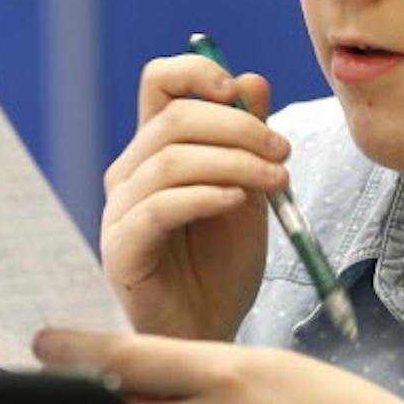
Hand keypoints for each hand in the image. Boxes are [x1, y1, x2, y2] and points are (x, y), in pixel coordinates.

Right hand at [101, 55, 286, 341]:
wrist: (212, 333)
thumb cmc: (223, 267)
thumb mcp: (250, 192)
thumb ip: (249, 140)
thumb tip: (251, 79)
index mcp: (156, 150)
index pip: (158, 83)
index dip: (194, 71)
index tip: (237, 89)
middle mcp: (130, 174)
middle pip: (172, 118)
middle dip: (236, 126)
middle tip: (282, 149)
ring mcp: (120, 212)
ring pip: (168, 161)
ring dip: (232, 162)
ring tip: (276, 180)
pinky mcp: (121, 251)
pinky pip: (157, 209)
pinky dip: (202, 196)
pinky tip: (237, 201)